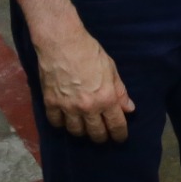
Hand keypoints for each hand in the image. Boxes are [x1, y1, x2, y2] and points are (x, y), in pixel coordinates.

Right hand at [32, 23, 134, 142]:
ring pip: (76, 131)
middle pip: (96, 133)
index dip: (120, 135)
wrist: (62, 43)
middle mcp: (88, 107)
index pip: (116, 125)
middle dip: (102, 137)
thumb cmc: (90, 52)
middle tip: (103, 136)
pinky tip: (65, 121)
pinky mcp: (51, 103)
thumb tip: (129, 109)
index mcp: (106, 98)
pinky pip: (56, 123)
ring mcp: (68, 107)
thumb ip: (120, 91)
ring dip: (82, 132)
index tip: (120, 138)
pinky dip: (62, 124)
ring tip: (85, 128)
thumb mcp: (111, 69)